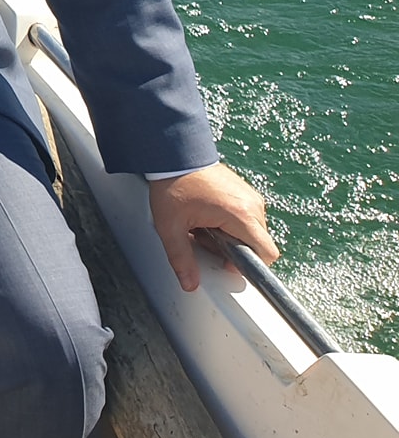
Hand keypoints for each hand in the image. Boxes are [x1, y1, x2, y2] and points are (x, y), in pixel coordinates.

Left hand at [148, 163, 278, 291]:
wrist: (174, 154)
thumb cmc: (173, 184)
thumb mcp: (170, 227)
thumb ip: (181, 258)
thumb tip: (190, 283)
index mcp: (240, 216)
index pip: (267, 254)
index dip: (249, 265)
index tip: (226, 262)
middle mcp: (252, 206)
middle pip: (257, 244)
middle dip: (232, 249)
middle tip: (204, 237)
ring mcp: (250, 196)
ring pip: (251, 231)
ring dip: (230, 235)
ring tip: (203, 224)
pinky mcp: (245, 191)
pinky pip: (247, 217)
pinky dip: (230, 223)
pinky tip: (208, 215)